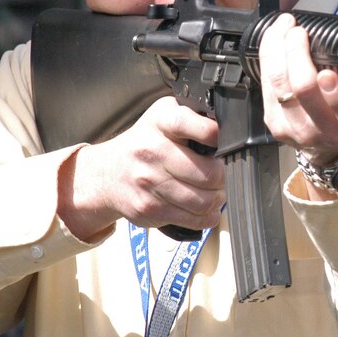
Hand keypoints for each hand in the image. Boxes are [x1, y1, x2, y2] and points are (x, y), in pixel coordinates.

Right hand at [57, 96, 224, 239]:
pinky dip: (207, 216)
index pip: (195, 126)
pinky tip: (204, 207)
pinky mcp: (150, 209)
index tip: (222, 142)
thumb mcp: (165, 116)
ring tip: (214, 191)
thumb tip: (229, 129)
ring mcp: (150, 183)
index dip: (216, 135)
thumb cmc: (145, 143)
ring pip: (205, 201)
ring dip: (218, 199)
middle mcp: (153, 151)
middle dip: (223, 176)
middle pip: (210, 174)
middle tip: (221, 174)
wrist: (108, 173)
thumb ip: (194, 118)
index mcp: (161, 122)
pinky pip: (194, 220)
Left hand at [258, 12, 337, 165]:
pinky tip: (272, 43)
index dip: (336, 93)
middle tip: (298, 30)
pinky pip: (266, 88)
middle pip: (303, 91)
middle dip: (297, 53)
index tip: (328, 72)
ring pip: (279, 86)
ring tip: (283, 28)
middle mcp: (325, 131)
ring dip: (277, 50)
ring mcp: (297, 130)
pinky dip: (267, 60)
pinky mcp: (275, 126)